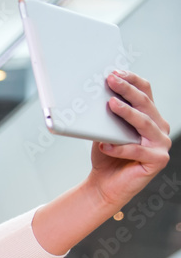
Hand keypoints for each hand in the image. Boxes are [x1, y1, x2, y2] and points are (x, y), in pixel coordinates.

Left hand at [87, 71, 170, 208]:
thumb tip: (96, 94)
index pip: (145, 92)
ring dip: (126, 112)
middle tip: (111, 80)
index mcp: (150, 117)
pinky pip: (137, 150)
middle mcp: (160, 128)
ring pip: (144, 123)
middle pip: (144, 104)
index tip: (115, 72)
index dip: (132, 80)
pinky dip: (119, 148)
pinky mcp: (158, 160)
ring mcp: (161, 144)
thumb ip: (107, 115)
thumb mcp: (104, 130)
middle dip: (127, 90)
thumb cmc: (105, 156)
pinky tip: (104, 145)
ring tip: (110, 104)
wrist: (104, 185)